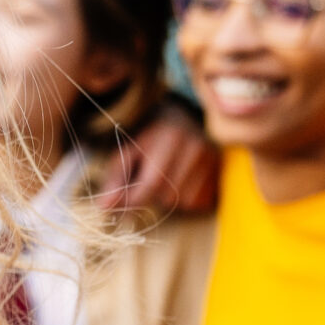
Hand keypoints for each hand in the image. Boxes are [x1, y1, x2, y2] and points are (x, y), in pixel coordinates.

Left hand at [97, 96, 220, 214]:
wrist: (183, 117)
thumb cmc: (149, 135)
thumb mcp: (127, 150)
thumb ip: (115, 178)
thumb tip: (104, 207)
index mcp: (169, 139)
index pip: (151, 184)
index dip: (133, 200)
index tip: (120, 204)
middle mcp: (195, 148)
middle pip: (167, 196)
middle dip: (151, 196)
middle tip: (146, 179)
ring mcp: (212, 160)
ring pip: (184, 203)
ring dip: (169, 198)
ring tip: (165, 177)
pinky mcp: (220, 171)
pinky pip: (199, 203)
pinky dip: (186, 199)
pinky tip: (180, 180)